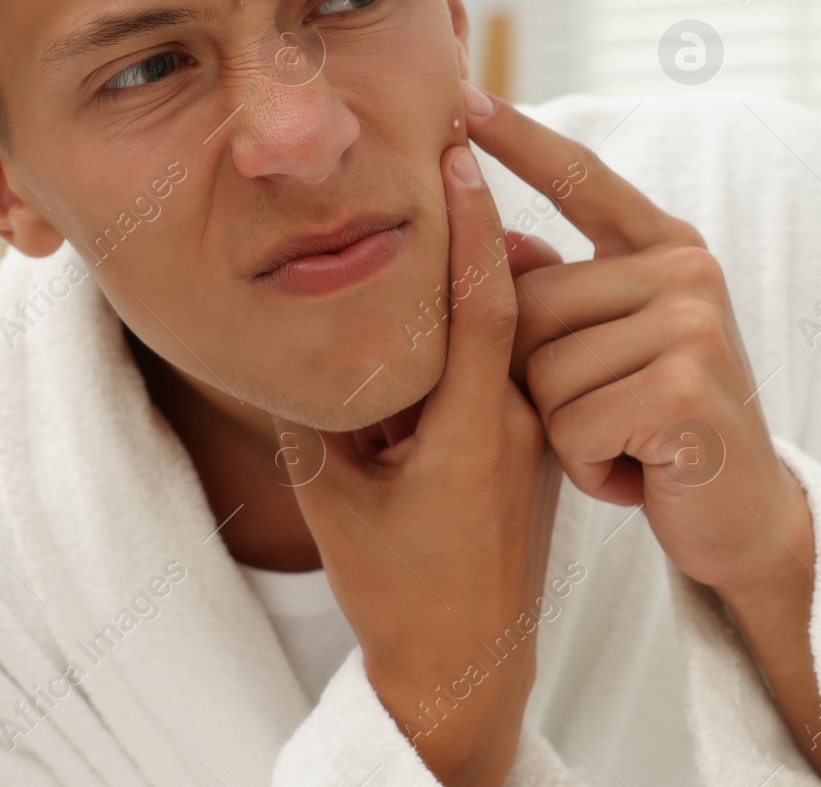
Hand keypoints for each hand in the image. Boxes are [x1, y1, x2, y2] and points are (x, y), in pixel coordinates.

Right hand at [275, 141, 563, 786]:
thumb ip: (310, 416)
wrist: (466, 669)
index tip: (460, 151)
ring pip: (511, 333)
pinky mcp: (534, 449)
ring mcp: (533, 437)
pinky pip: (511, 367)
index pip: (485, 302)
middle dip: (477, 228)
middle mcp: (519, 423)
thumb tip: (286, 340)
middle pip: (506, 302)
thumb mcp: (331, 503)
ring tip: (441, 211)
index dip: (473, 221)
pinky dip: (486, 326)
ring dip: (481, 277)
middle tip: (446, 152)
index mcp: (475, 433)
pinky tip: (441, 306)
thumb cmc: (397, 595)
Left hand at [462, 84, 820, 778]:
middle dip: (541, 383)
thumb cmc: (660, 429)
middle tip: (609, 417)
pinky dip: (590, 469)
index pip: (581, 180)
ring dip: (568, 433)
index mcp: (666, 247)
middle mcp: (686, 271)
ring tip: (627, 446)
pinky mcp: (685, 389)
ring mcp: (692, 324)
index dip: (520, 138)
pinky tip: (639, 473)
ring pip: (542, 374)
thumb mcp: (610, 352)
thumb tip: (500, 241)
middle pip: (528, 307)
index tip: (464, 96)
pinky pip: (571, 425)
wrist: (742, 518)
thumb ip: (562, 293)